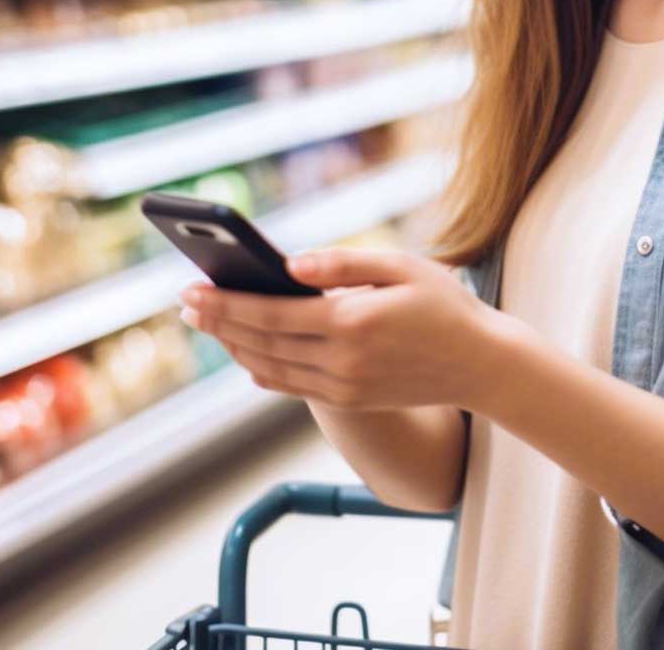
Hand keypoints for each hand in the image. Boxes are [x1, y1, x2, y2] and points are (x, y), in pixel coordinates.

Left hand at [178, 247, 498, 411]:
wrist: (480, 364)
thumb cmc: (442, 305)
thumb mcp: (401, 267)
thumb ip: (344, 263)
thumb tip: (290, 263)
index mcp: (351, 322)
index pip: (270, 313)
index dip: (225, 302)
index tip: (192, 289)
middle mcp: (341, 362)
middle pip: (260, 342)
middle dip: (218, 322)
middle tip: (184, 304)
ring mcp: (344, 387)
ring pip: (269, 367)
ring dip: (233, 346)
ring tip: (208, 323)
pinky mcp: (349, 401)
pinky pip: (292, 387)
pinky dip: (262, 370)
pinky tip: (246, 355)